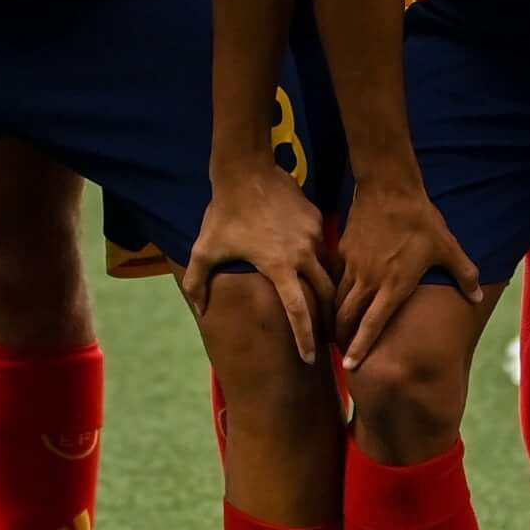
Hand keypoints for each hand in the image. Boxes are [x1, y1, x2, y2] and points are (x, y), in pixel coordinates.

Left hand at [181, 163, 330, 362]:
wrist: (246, 169)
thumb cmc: (223, 213)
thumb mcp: (204, 249)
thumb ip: (198, 284)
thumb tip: (200, 313)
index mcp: (279, 266)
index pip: (299, 311)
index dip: (306, 338)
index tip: (311, 359)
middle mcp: (303, 254)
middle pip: (326, 295)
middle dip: (329, 320)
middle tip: (329, 339)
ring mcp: (314, 235)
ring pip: (331, 271)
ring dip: (331, 292)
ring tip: (330, 311)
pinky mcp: (318, 219)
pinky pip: (326, 248)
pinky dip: (326, 264)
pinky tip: (321, 273)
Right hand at [333, 188, 476, 371]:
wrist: (389, 188)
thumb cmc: (421, 220)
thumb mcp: (448, 247)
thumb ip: (464, 274)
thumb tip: (478, 297)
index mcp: (394, 285)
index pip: (372, 325)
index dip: (360, 348)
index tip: (350, 367)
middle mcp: (369, 280)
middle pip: (347, 317)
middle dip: (341, 338)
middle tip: (339, 355)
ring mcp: (353, 265)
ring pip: (338, 299)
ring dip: (335, 317)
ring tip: (333, 332)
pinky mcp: (344, 250)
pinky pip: (336, 277)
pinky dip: (334, 291)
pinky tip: (334, 297)